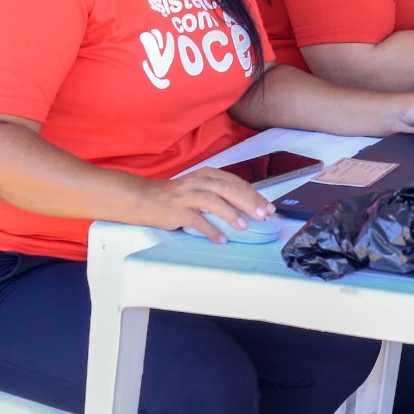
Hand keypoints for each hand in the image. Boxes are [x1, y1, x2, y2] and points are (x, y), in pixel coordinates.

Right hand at [137, 167, 274, 242]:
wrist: (144, 199)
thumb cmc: (177, 196)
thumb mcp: (200, 187)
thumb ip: (220, 193)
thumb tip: (249, 207)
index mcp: (208, 175)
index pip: (236, 183)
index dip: (254, 195)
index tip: (269, 207)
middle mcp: (198, 182)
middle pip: (228, 189)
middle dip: (249, 202)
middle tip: (263, 215)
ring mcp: (187, 196)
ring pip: (213, 202)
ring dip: (231, 214)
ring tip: (244, 226)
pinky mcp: (176, 211)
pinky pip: (196, 220)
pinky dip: (210, 230)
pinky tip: (221, 239)